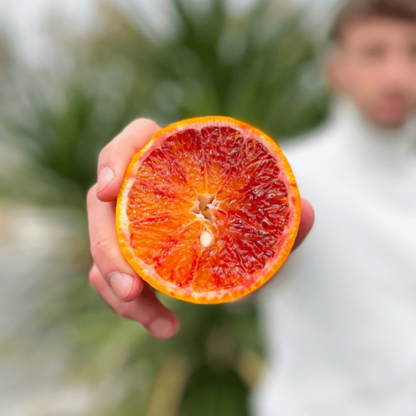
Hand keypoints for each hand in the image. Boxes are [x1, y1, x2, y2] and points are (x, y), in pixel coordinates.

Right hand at [86, 118, 314, 338]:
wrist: (242, 233)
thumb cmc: (248, 208)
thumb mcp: (267, 208)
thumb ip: (286, 208)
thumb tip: (306, 213)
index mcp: (169, 159)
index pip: (132, 143)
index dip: (114, 160)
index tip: (110, 188)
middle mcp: (143, 189)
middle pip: (105, 209)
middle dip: (108, 251)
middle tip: (132, 289)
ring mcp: (133, 224)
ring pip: (105, 253)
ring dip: (118, 291)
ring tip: (160, 324)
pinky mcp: (134, 256)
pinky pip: (116, 279)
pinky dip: (134, 307)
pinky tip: (165, 326)